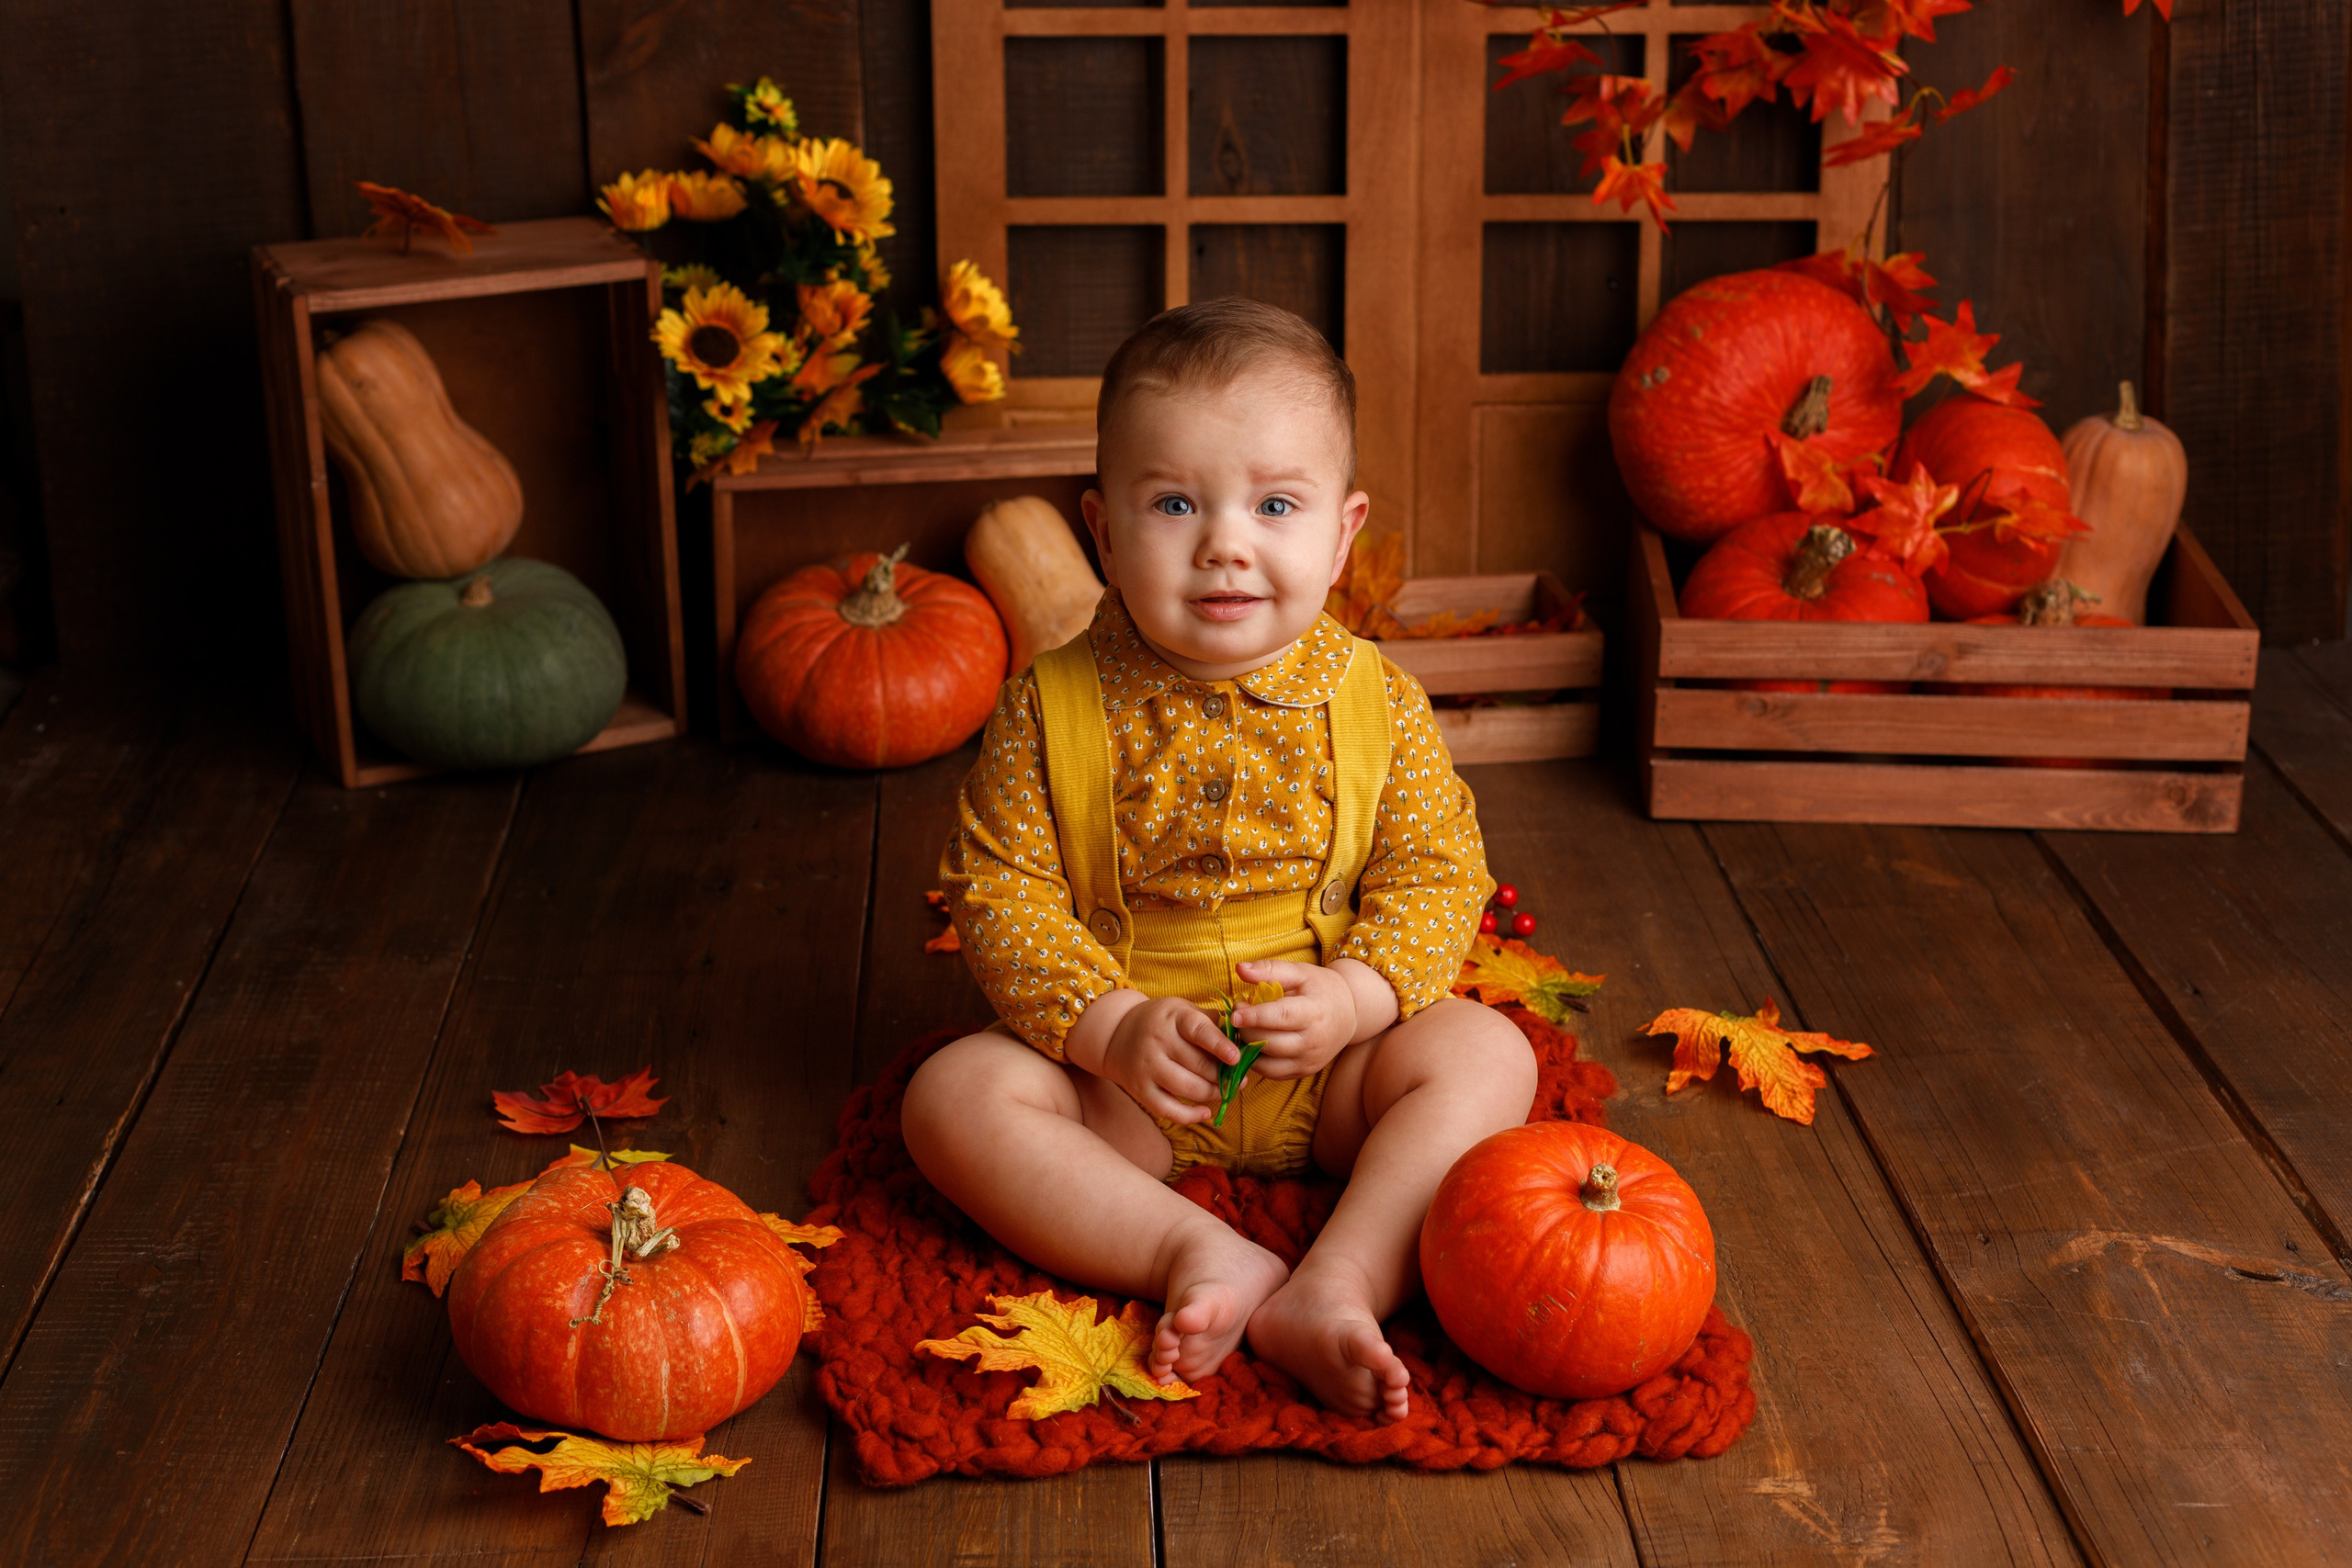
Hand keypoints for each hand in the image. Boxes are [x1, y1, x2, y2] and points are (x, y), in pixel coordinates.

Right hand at [1096, 995, 1242, 1124]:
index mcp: (1173, 1017)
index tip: (1236, 1057)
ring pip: (1187, 1088)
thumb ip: (1212, 1021)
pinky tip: (1206, 1112)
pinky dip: (1189, 1115)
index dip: (1219, 1045)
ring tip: (1226, 1091)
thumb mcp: (1183, 1010)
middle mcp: (1157, 1041)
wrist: (1115, 1034)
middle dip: (1225, 1076)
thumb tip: (1244, 1034)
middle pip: (1198, 1064)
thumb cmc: (1162, 1021)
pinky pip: (1168, 1110)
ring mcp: (1147, 1067)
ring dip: (1212, 1093)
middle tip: (1241, 1080)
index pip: (1198, 1030)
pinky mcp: (1140, 1089)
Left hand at [1228, 959, 1388, 1079]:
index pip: (1281, 1017)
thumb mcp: (1299, 972)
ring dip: (1248, 1048)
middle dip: (1247, 1031)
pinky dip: (1257, 1061)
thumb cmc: (1320, 988)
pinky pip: (1272, 1073)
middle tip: (1237, 1015)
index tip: (1234, 1013)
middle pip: (1270, 1043)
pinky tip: (1253, 1043)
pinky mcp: (1304, 1072)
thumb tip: (1239, 968)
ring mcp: (1309, 1060)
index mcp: (1314, 1012)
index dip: (1255, 1016)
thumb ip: (1270, 969)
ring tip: (1244, 1029)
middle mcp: (1313, 1041)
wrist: (1350, 1013)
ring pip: (1268, 1063)